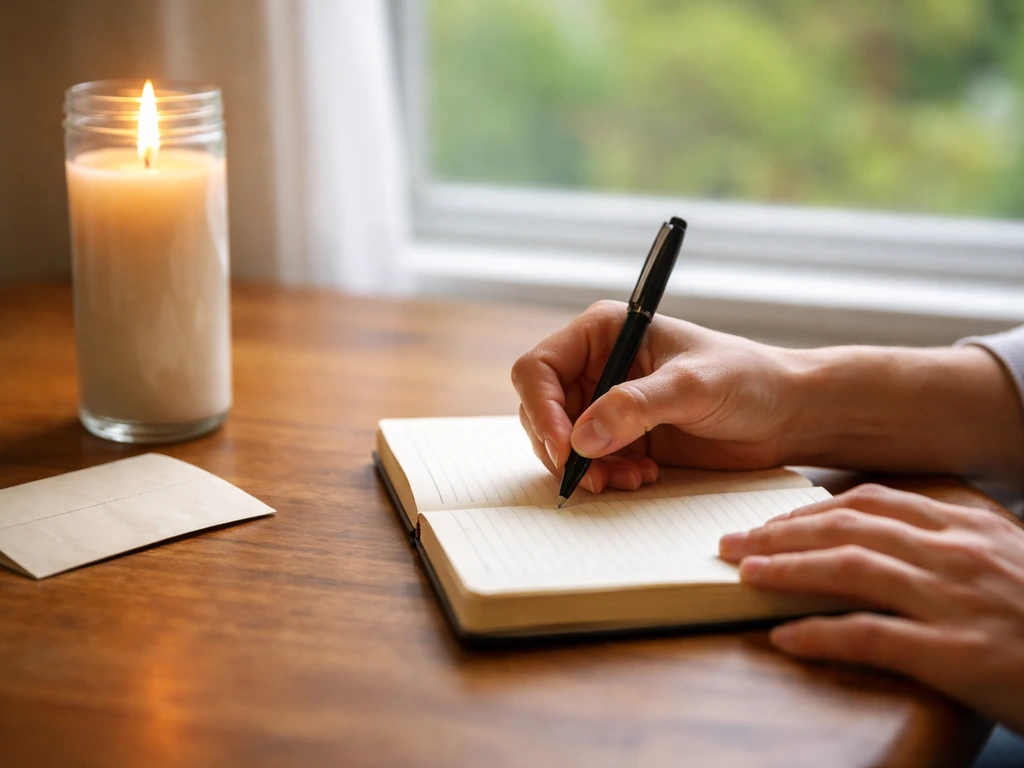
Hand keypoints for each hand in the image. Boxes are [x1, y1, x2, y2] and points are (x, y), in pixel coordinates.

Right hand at [511, 301, 804, 492]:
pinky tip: (642, 476)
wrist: (786, 414)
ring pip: (561, 442)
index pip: (540, 368)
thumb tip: (581, 439)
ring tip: (631, 478)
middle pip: (541, 410)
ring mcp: (607, 403)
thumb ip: (636, 407)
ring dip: (587, 468)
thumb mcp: (692, 387)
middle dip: (562, 448)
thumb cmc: (748, 379)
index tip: (564, 447)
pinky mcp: (622, 437)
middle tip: (593, 478)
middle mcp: (597, 365)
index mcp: (604, 332)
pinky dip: (605, 477)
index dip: (541, 409)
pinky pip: (589, 463)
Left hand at [719, 484, 1023, 733]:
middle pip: (849, 527)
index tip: (770, 520)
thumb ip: (952, 536)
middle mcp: (957, 553)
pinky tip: (785, 637)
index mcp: (967, 526)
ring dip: (787, 570)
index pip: (871, 500)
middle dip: (781, 532)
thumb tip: (886, 530)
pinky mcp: (958, 654)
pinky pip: (873, 637)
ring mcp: (957, 601)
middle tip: (731, 543)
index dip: (810, 508)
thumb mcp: (1007, 557)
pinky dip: (821, 634)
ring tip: (743, 577)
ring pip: (852, 569)